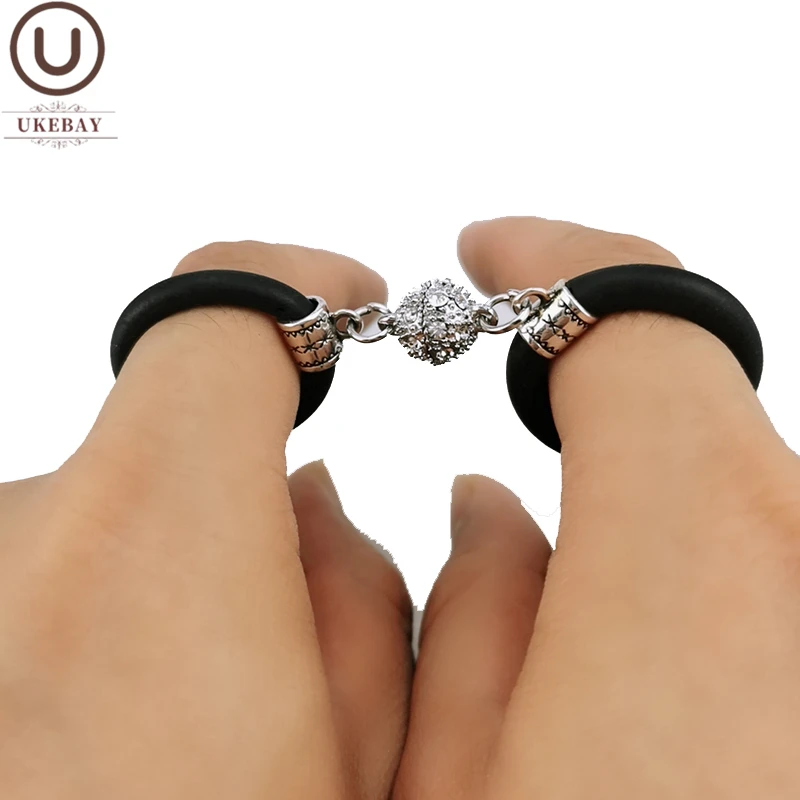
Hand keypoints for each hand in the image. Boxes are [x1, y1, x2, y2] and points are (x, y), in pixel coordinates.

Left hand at [0, 243, 411, 798]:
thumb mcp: (378, 777)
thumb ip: (365, 598)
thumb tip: (310, 501)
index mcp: (148, 560)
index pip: (214, 316)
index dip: (295, 286)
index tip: (337, 301)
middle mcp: (13, 559)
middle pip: (158, 439)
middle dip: (233, 497)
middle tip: (269, 641)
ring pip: (94, 522)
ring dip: (152, 577)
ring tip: (169, 735)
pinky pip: (31, 579)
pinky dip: (84, 624)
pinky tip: (98, 745)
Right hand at [393, 217, 799, 798]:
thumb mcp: (440, 796)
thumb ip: (465, 619)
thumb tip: (482, 504)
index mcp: (694, 608)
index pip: (645, 341)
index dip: (564, 266)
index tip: (498, 249)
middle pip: (713, 425)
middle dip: (613, 381)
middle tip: (534, 378)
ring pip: (761, 506)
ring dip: (668, 485)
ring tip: (592, 548)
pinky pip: (790, 577)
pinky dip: (731, 567)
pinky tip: (669, 644)